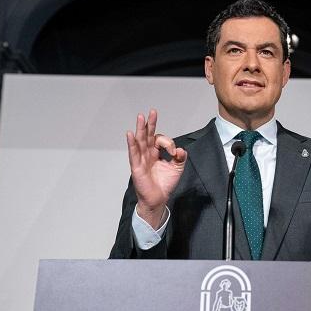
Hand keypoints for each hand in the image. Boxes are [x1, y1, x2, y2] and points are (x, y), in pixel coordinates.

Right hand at [126, 109, 186, 227]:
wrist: (159, 199)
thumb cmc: (165, 183)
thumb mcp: (177, 168)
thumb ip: (180, 157)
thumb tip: (180, 149)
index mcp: (156, 153)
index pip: (160, 140)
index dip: (168, 143)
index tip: (174, 152)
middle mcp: (147, 153)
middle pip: (148, 135)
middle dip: (150, 123)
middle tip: (152, 112)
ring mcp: (141, 159)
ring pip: (140, 141)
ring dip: (140, 129)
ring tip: (140, 117)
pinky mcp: (136, 167)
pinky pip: (133, 153)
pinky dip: (131, 143)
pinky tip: (130, 134)